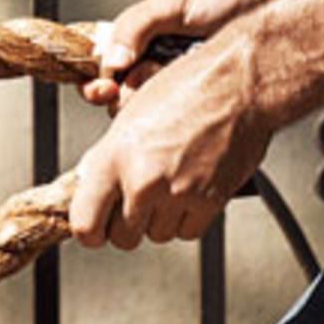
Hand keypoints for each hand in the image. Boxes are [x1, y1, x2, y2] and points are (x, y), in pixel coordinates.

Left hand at [62, 43, 273, 249]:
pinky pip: (187, 232)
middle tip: (136, 200)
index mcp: (114, 157)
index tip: (95, 229)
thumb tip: (88, 188)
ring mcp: (177, 193)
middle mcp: (142, 179)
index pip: (85, 225)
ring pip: (156, 236)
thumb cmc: (185, 90)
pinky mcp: (209, 201)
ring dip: (159, 219)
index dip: (89, 231)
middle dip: (126, 224)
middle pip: (122, 238)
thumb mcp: (128, 118)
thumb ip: (105, 159)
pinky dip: (186, 219)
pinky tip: (188, 190)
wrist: (238, 85)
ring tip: (168, 183)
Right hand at [81, 0, 253, 107]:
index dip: (96, 85)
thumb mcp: (172, 3)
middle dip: (128, 96)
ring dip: (157, 103)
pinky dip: (183, 115)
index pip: (101, 71)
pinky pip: (181, 122)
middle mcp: (153, 66)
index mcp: (137, 42)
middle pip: (120, 100)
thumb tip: (113, 61)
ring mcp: (177, 89)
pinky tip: (195, 100)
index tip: (105, 89)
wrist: (275, 5)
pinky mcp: (201, 105)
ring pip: (149, 116)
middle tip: (147, 82)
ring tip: (180, 77)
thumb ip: (135, 25)